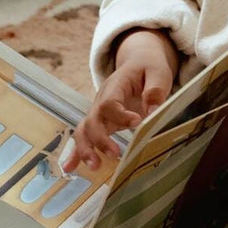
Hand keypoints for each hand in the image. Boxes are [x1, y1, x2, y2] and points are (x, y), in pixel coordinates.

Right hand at [65, 29, 176, 171]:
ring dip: (86, 148)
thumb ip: (155, 90)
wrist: (138, 60)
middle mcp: (102, 99)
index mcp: (116, 85)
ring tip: (94, 166)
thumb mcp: (157, 72)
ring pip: (84, 129)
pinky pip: (85, 135)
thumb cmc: (148, 67)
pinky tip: (70, 167)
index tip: (137, 122)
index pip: (110, 101)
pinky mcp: (101, 121)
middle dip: (99, 138)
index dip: (120, 115)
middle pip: (92, 118)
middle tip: (114, 154)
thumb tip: (152, 111)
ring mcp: (99, 111)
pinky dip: (75, 152)